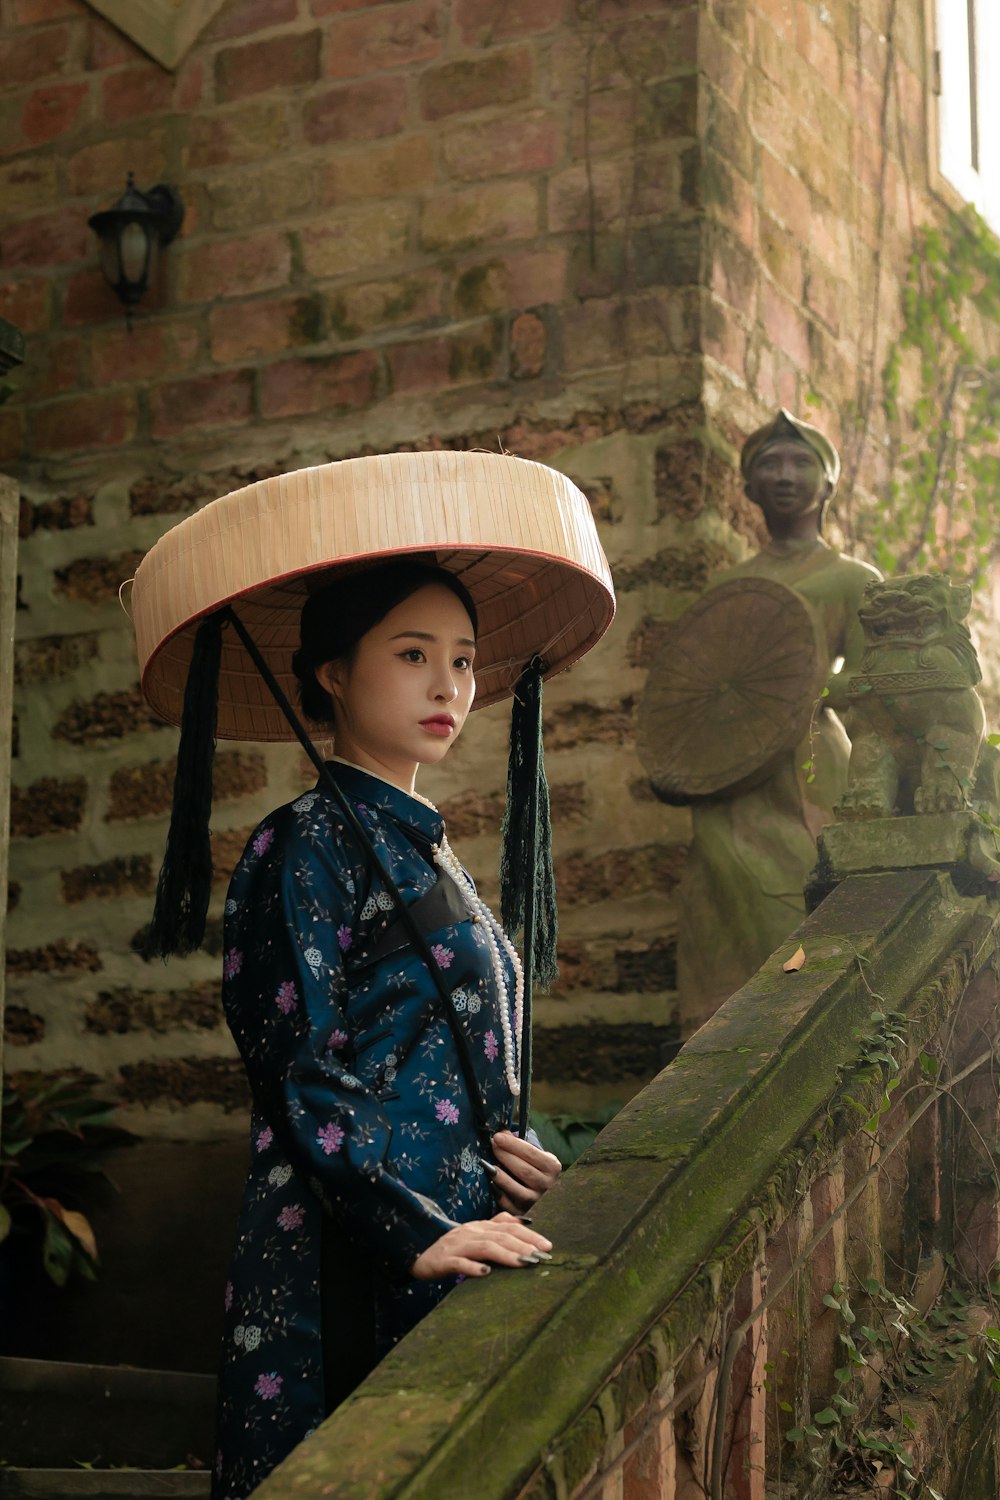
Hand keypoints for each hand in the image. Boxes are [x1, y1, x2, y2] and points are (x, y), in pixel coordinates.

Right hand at [411, 1212, 552, 1280]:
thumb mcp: (477, 1235)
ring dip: (505, 1255)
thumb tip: (526, 1222)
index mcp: (480, 1226)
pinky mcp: (444, 1260)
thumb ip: (498, 1226)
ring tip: (522, 1262)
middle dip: (524, 1244)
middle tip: (542, 1256)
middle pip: (500, 1236)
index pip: (509, 1227)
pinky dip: (472, 1267)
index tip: (548, 1246)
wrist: (419, 1252)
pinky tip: (485, 1272)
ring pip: (484, 1247)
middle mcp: (471, 1232)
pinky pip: (459, 1263)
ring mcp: (458, 1245)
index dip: (529, 1235)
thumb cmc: (453, 1247)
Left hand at [491, 1129, 560, 1213]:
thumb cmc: (536, 1168)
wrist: (545, 1193)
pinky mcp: (523, 1213)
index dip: (512, 1144)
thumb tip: (501, 1133)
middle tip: (491, 1145)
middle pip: (523, 1170)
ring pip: (515, 1188)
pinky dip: (498, 1192)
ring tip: (487, 1163)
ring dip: (499, 1175)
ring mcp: (536, 1201)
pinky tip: (489, 1182)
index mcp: (552, 1167)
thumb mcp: (536, 1155)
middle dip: (504, 1155)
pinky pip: (508, 1203)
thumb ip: (520, 1145)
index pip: (531, 1153)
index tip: (497, 1136)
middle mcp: (547, 1186)